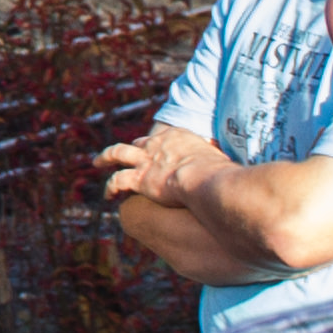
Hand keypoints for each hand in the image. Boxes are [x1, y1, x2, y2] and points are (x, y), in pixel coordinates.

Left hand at [96, 124, 228, 206]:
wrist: (204, 180)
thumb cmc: (221, 175)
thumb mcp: (220, 163)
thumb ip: (218, 168)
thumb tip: (235, 180)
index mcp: (179, 137)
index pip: (163, 138)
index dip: (156, 144)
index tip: (154, 150)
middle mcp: (158, 143)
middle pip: (140, 142)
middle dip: (134, 149)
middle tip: (127, 155)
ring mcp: (146, 159)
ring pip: (118, 153)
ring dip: (106, 157)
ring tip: (98, 161)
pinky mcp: (138, 177)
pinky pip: (118, 181)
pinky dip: (111, 187)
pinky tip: (108, 195)